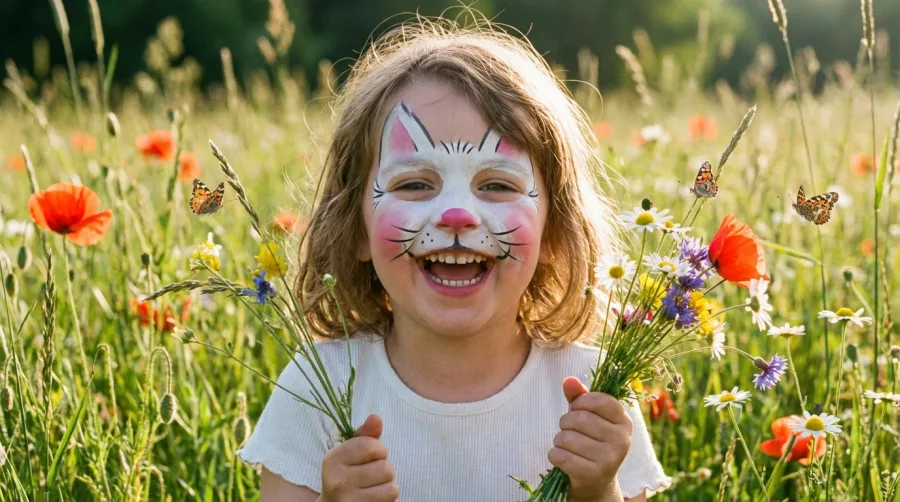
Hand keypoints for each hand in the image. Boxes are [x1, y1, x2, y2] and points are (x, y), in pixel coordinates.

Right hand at [318, 414, 398, 501]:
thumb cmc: (346, 476)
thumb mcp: (350, 454)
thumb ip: (365, 436)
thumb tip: (376, 417)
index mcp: (332, 460)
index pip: (370, 446)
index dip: (379, 450)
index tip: (370, 457)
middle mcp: (337, 481)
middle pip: (385, 468)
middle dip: (384, 470)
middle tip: (370, 476)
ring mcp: (348, 500)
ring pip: (391, 486)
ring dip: (387, 486)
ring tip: (373, 488)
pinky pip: (391, 499)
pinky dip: (387, 498)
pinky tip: (374, 498)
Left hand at [548, 377, 632, 501]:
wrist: (596, 484)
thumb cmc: (591, 442)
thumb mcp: (589, 417)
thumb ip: (580, 397)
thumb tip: (569, 380)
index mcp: (624, 422)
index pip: (599, 400)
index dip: (581, 402)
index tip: (578, 410)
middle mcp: (621, 441)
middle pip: (578, 418)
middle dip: (565, 423)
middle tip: (569, 431)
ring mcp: (608, 459)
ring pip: (566, 437)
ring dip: (559, 441)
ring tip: (568, 447)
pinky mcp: (591, 475)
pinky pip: (559, 455)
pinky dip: (554, 455)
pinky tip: (564, 460)